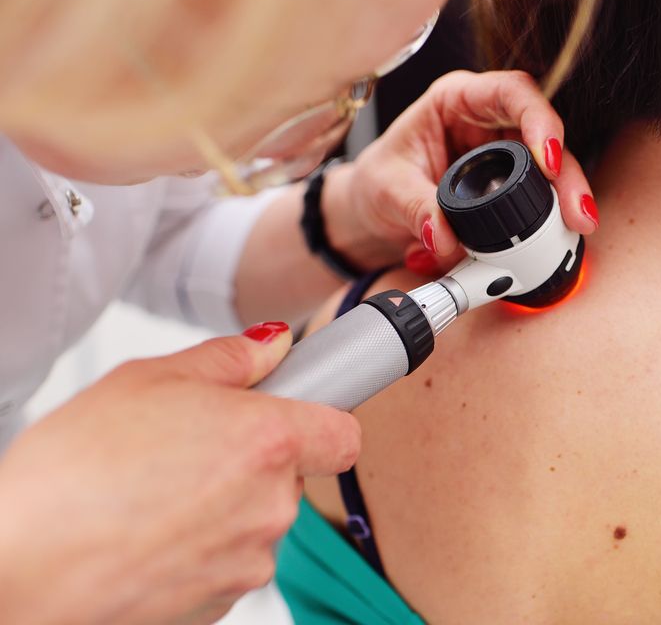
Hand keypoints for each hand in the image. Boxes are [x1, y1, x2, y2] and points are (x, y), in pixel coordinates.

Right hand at [0, 323, 359, 624]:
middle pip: (291, 476)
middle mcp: (272, 507)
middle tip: (190, 446)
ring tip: (156, 492)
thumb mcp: (146, 380)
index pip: (344, 433)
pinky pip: (227, 561)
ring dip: (225, 506)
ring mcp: (249, 562)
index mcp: (268, 442)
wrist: (18, 571)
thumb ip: (228, 358)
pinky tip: (150, 532)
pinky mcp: (221, 604)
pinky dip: (200, 547)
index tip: (296, 413)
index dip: (322, 418)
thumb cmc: (72, 474)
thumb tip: (273, 344)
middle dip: (253, 459)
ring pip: (257, 520)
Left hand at [323, 69, 599, 274]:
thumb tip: (444, 239)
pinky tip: (561, 236)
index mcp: (456, 100)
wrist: (373, 212)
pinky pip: (539, 197)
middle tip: (575, 209)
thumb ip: (415, 210)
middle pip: (542, 134)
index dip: (538, 119)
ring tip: (577, 227)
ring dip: (565, 198)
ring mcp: (503, 153)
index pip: (510, 92)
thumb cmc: (377, 183)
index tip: (548, 159)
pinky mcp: (509, 185)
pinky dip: (550, 219)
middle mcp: (487, 120)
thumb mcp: (386, 191)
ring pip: (550, 167)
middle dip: (565, 172)